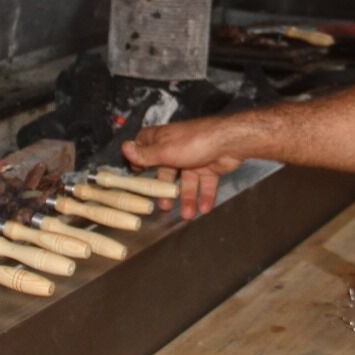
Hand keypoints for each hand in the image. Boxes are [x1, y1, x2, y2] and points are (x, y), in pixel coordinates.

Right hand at [122, 118, 245, 218]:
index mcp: (163, 140)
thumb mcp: (164, 151)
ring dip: (187, 198)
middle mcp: (177, 148)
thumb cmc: (194, 142)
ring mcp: (194, 157)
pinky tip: (204, 209)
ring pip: (187, 181)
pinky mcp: (210, 166)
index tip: (136, 174)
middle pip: (166, 170)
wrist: (229, 142)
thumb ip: (145, 154)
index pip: (145, 146)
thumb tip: (124, 148)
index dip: (140, 159)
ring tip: (187, 215)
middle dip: (165, 189)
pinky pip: (205, 183)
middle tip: (163, 206)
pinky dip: (205, 196)